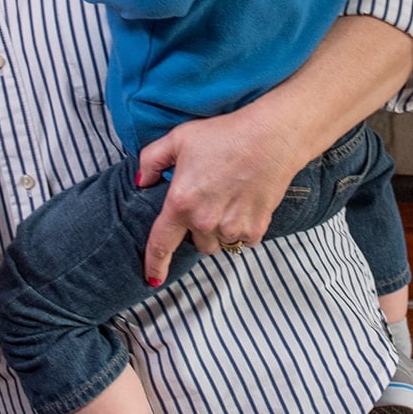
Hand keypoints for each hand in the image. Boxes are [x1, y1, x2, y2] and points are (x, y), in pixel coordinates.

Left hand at [136, 105, 302, 284]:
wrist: (270, 138)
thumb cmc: (224, 135)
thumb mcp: (178, 138)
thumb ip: (151, 160)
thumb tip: (142, 182)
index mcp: (180, 202)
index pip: (160, 244)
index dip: (154, 264)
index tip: (153, 278)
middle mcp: (204, 221)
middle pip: (195, 243)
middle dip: (197, 229)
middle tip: (208, 201)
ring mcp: (231, 228)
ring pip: (218, 244)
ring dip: (218, 232)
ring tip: (226, 202)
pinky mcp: (256, 229)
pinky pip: (243, 241)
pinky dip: (242, 230)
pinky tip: (244, 205)